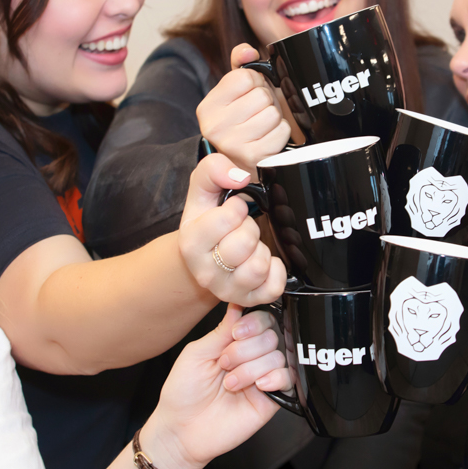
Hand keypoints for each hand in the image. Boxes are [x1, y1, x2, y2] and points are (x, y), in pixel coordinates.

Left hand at [139, 305, 291, 468]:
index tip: (235, 334)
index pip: (261, 320)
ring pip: (278, 356)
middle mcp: (252, 358)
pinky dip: (273, 378)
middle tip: (224, 365)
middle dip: (246, 349)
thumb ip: (220, 331)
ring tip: (231, 384)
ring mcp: (263, 378)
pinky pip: (288, 379)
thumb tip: (238, 305)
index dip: (252, 324)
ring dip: (251, 368)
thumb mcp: (196, 354)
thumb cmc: (183, 393)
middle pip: (271, 335)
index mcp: (235, 343)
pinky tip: (256, 387)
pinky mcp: (272, 399)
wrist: (181, 431)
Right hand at [178, 153, 286, 305]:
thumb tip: (239, 176)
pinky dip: (276, 270)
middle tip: (241, 228)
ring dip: (261, 249)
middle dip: (250, 228)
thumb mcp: (203, 188)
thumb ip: (214, 168)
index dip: (237, 207)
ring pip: (259, 266)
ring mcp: (227, 290)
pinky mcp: (249, 300)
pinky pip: (274, 286)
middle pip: (245, 243)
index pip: (229, 218)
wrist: (205, 256)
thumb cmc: (207, 220)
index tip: (233, 209)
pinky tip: (264, 261)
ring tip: (250, 246)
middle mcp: (205, 272)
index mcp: (191, 243)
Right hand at [196, 44, 290, 174]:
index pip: (244, 77)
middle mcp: (215, 128)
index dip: (254, 83)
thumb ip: (240, 65)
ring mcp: (234, 146)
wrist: (240, 162)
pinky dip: (280, 133)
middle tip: (257, 114)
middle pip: (262, 95)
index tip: (247, 95)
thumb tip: (248, 51)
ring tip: (262, 126)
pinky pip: (282, 131)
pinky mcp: (255, 158)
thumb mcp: (233, 93)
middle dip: (266, 101)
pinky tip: (268, 138)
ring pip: (273, 113)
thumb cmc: (240, 122)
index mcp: (206, 108)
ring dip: (273, 118)